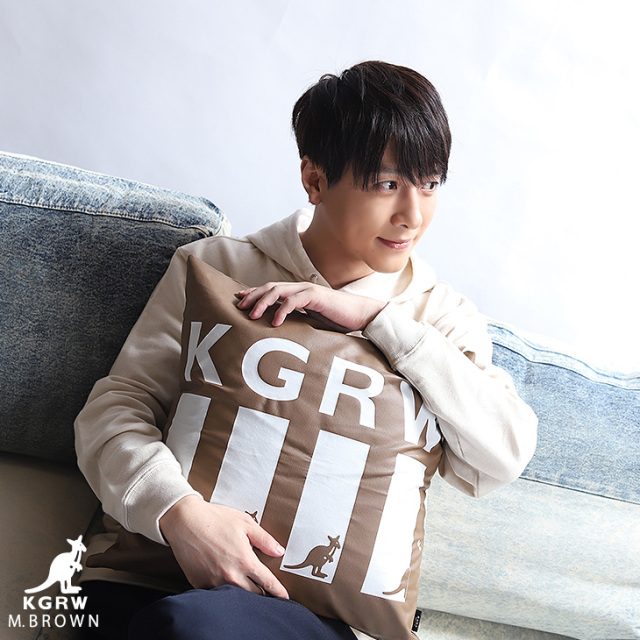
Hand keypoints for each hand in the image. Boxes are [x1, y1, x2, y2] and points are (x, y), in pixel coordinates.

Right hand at [159, 495, 288, 598]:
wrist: (184, 521)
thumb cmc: (214, 519)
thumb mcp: (245, 523)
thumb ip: (264, 539)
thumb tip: (279, 552)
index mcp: (244, 560)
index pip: (267, 583)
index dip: (279, 592)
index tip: (285, 597)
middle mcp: (230, 575)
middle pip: (254, 595)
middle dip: (263, 595)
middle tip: (268, 592)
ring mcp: (214, 582)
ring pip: (236, 597)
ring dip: (245, 595)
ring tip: (250, 590)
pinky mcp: (200, 584)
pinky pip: (216, 595)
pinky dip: (225, 593)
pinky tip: (227, 585)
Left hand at [236, 282, 385, 331]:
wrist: (360, 315)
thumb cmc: (336, 320)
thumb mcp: (311, 321)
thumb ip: (297, 321)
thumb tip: (280, 333)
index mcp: (298, 293)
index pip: (271, 289)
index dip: (254, 293)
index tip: (240, 300)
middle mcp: (300, 288)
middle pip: (270, 287)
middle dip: (253, 296)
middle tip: (240, 307)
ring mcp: (307, 290)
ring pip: (278, 291)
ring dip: (262, 302)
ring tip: (252, 315)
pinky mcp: (315, 296)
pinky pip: (294, 301)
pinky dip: (282, 310)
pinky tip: (274, 321)